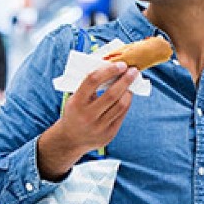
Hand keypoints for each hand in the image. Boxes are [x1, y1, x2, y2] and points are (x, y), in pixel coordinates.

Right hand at [37, 62, 137, 179]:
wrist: (70, 139)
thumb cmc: (75, 112)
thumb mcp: (75, 98)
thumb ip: (89, 86)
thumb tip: (112, 69)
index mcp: (76, 103)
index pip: (93, 81)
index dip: (109, 70)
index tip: (121, 65)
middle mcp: (87, 116)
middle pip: (112, 94)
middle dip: (125, 80)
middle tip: (133, 71)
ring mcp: (99, 127)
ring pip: (121, 105)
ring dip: (129, 91)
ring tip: (131, 83)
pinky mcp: (108, 134)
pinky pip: (122, 115)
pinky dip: (126, 103)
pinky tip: (127, 95)